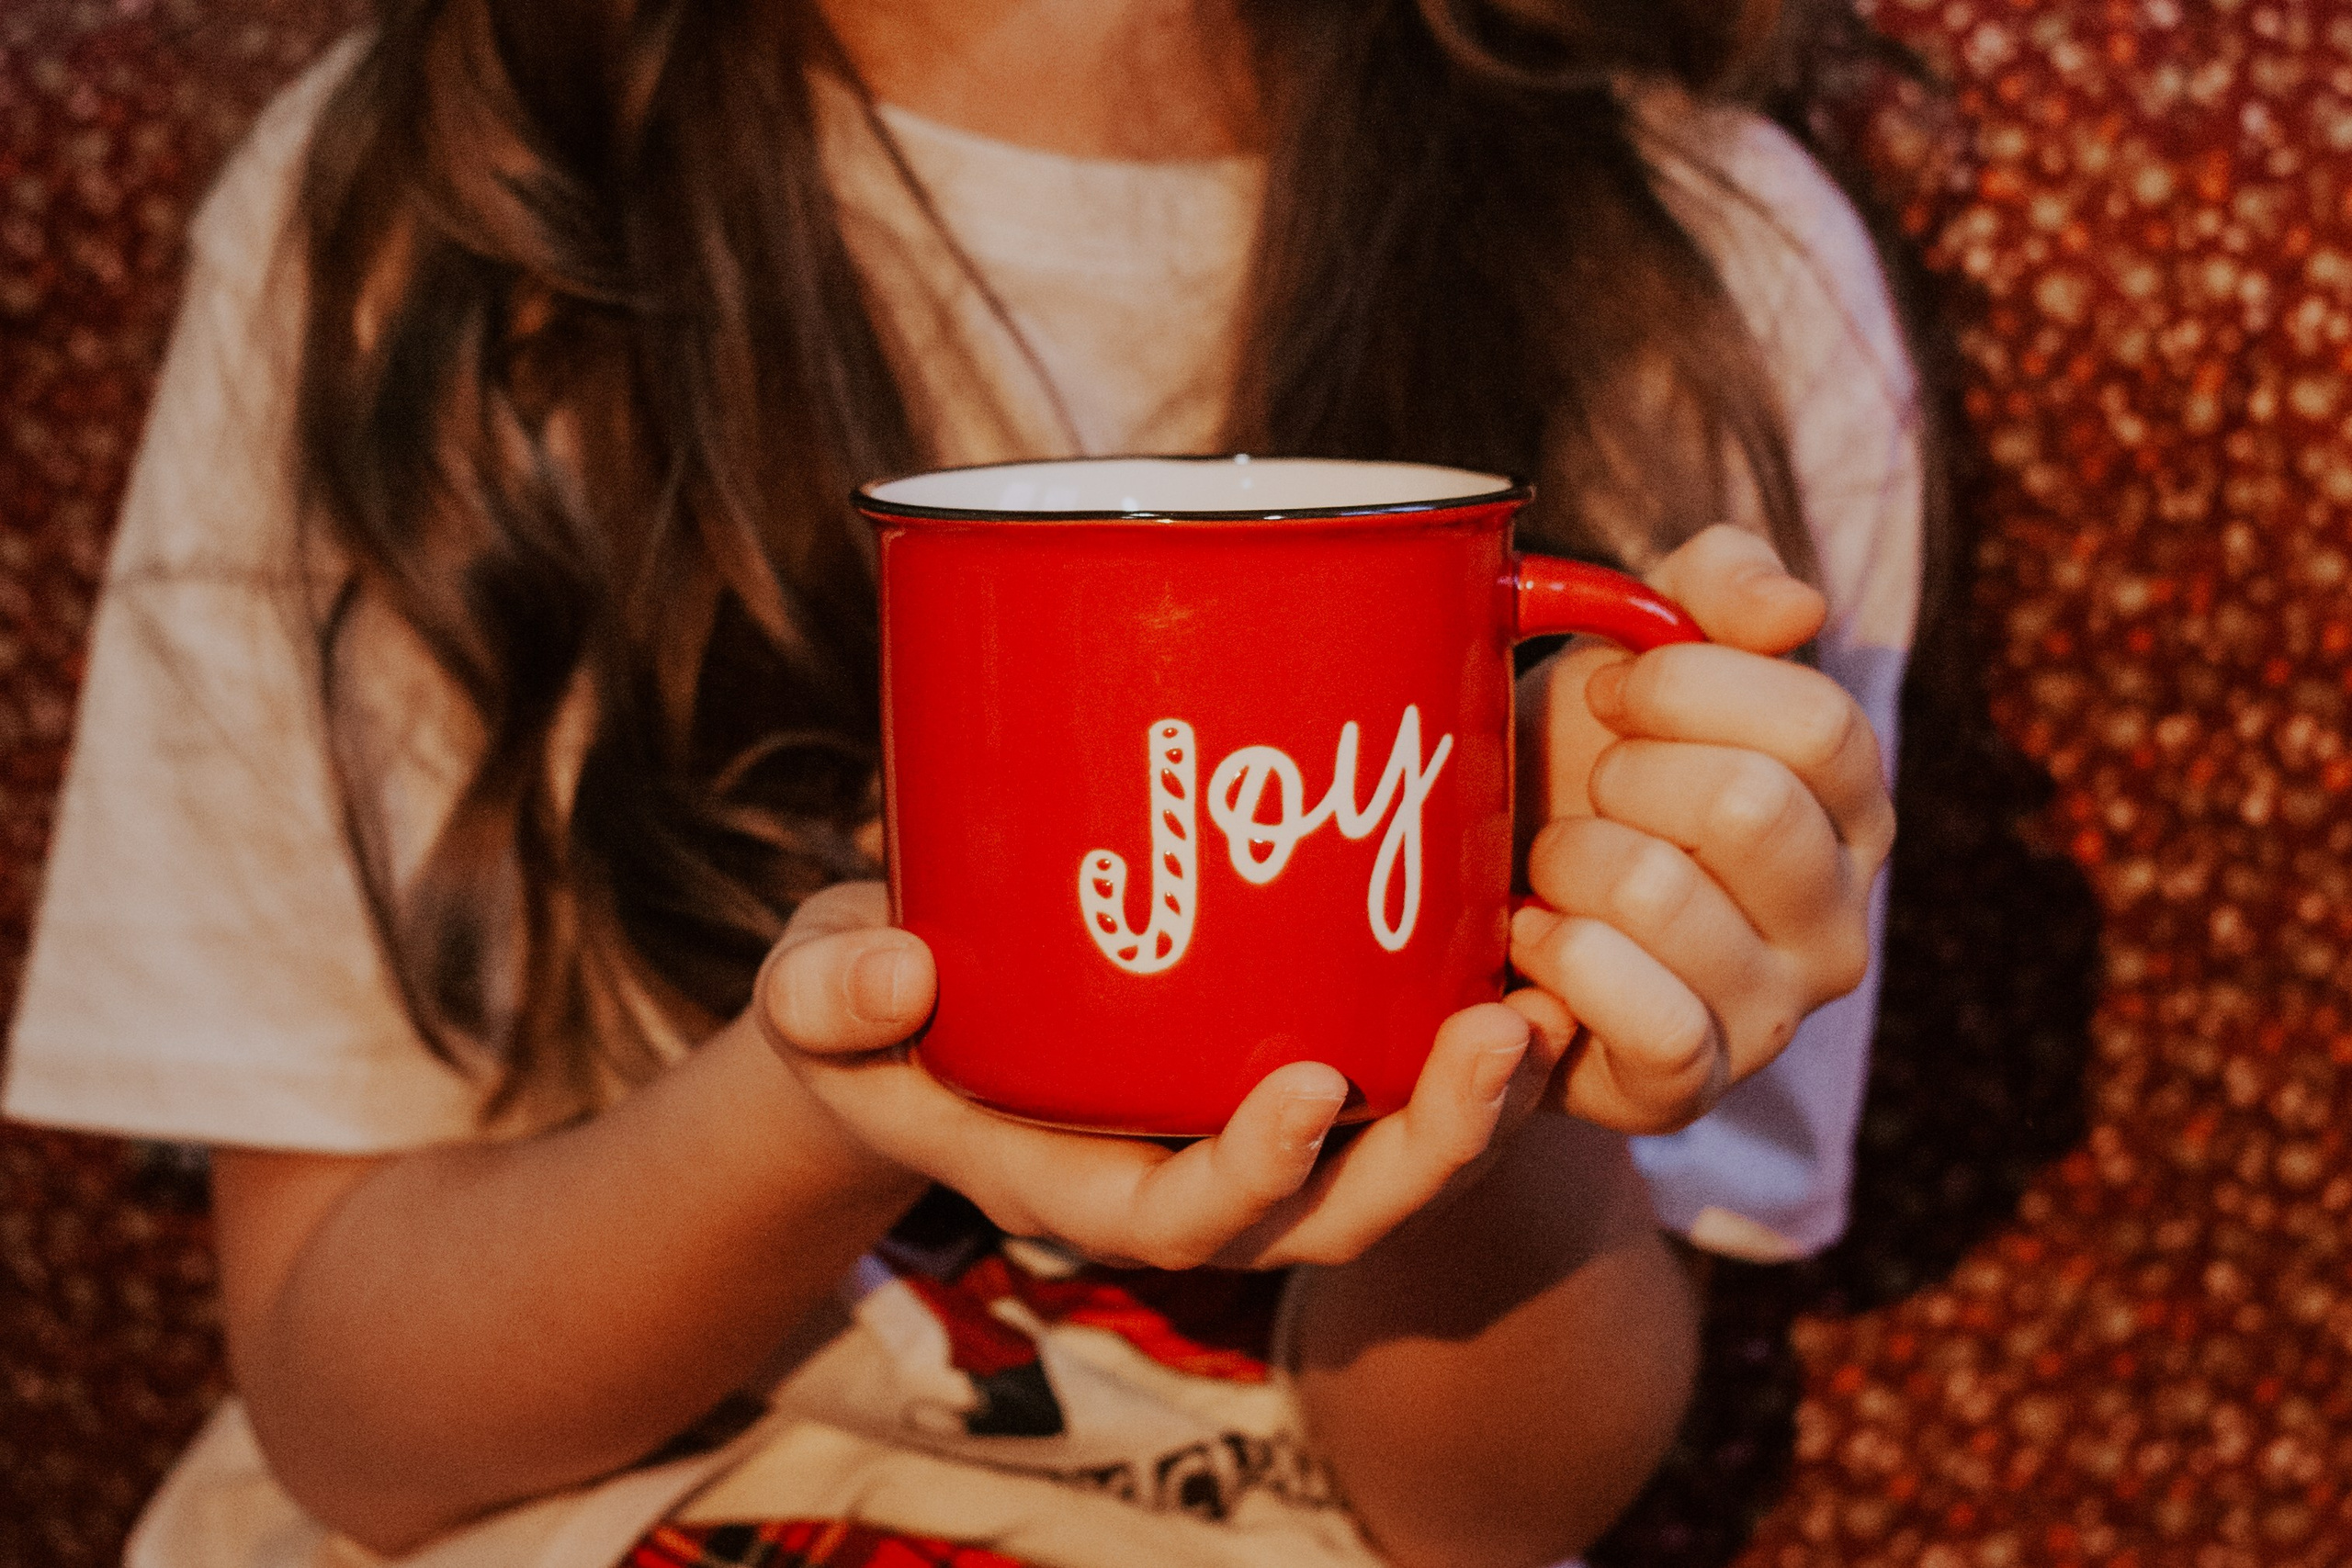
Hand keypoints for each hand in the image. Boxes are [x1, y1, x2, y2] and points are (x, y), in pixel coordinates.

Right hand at [757, 883, 1573, 1270]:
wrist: (914, 1010)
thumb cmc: (871, 1010)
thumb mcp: (819, 995)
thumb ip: (832, 994)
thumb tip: (891, 970)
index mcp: (1077, 1183)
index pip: (1179, 1222)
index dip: (1251, 1176)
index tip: (1303, 1087)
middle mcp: (1185, 1178)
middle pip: (1333, 1215)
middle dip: (1427, 1149)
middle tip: (1497, 1037)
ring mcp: (1247, 1130)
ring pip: (1392, 1160)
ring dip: (1480, 1103)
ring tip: (1547, 1005)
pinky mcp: (1289, 1064)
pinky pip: (1397, 1084)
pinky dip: (1467, 1045)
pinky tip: (1528, 955)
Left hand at [1511, 524, 1895, 1133]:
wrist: (1476, 907)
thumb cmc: (1569, 771)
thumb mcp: (1633, 655)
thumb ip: (1714, 590)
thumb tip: (1796, 608)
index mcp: (1852, 807)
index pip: (1817, 724)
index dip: (1685, 687)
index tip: (1611, 695)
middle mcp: (1841, 919)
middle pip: (1749, 805)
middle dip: (1623, 776)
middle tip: (1582, 793)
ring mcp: (1774, 1014)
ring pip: (1664, 894)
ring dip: (1568, 862)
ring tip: (1548, 870)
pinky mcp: (1692, 1090)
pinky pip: (1645, 1015)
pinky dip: (1560, 958)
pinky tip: (1532, 939)